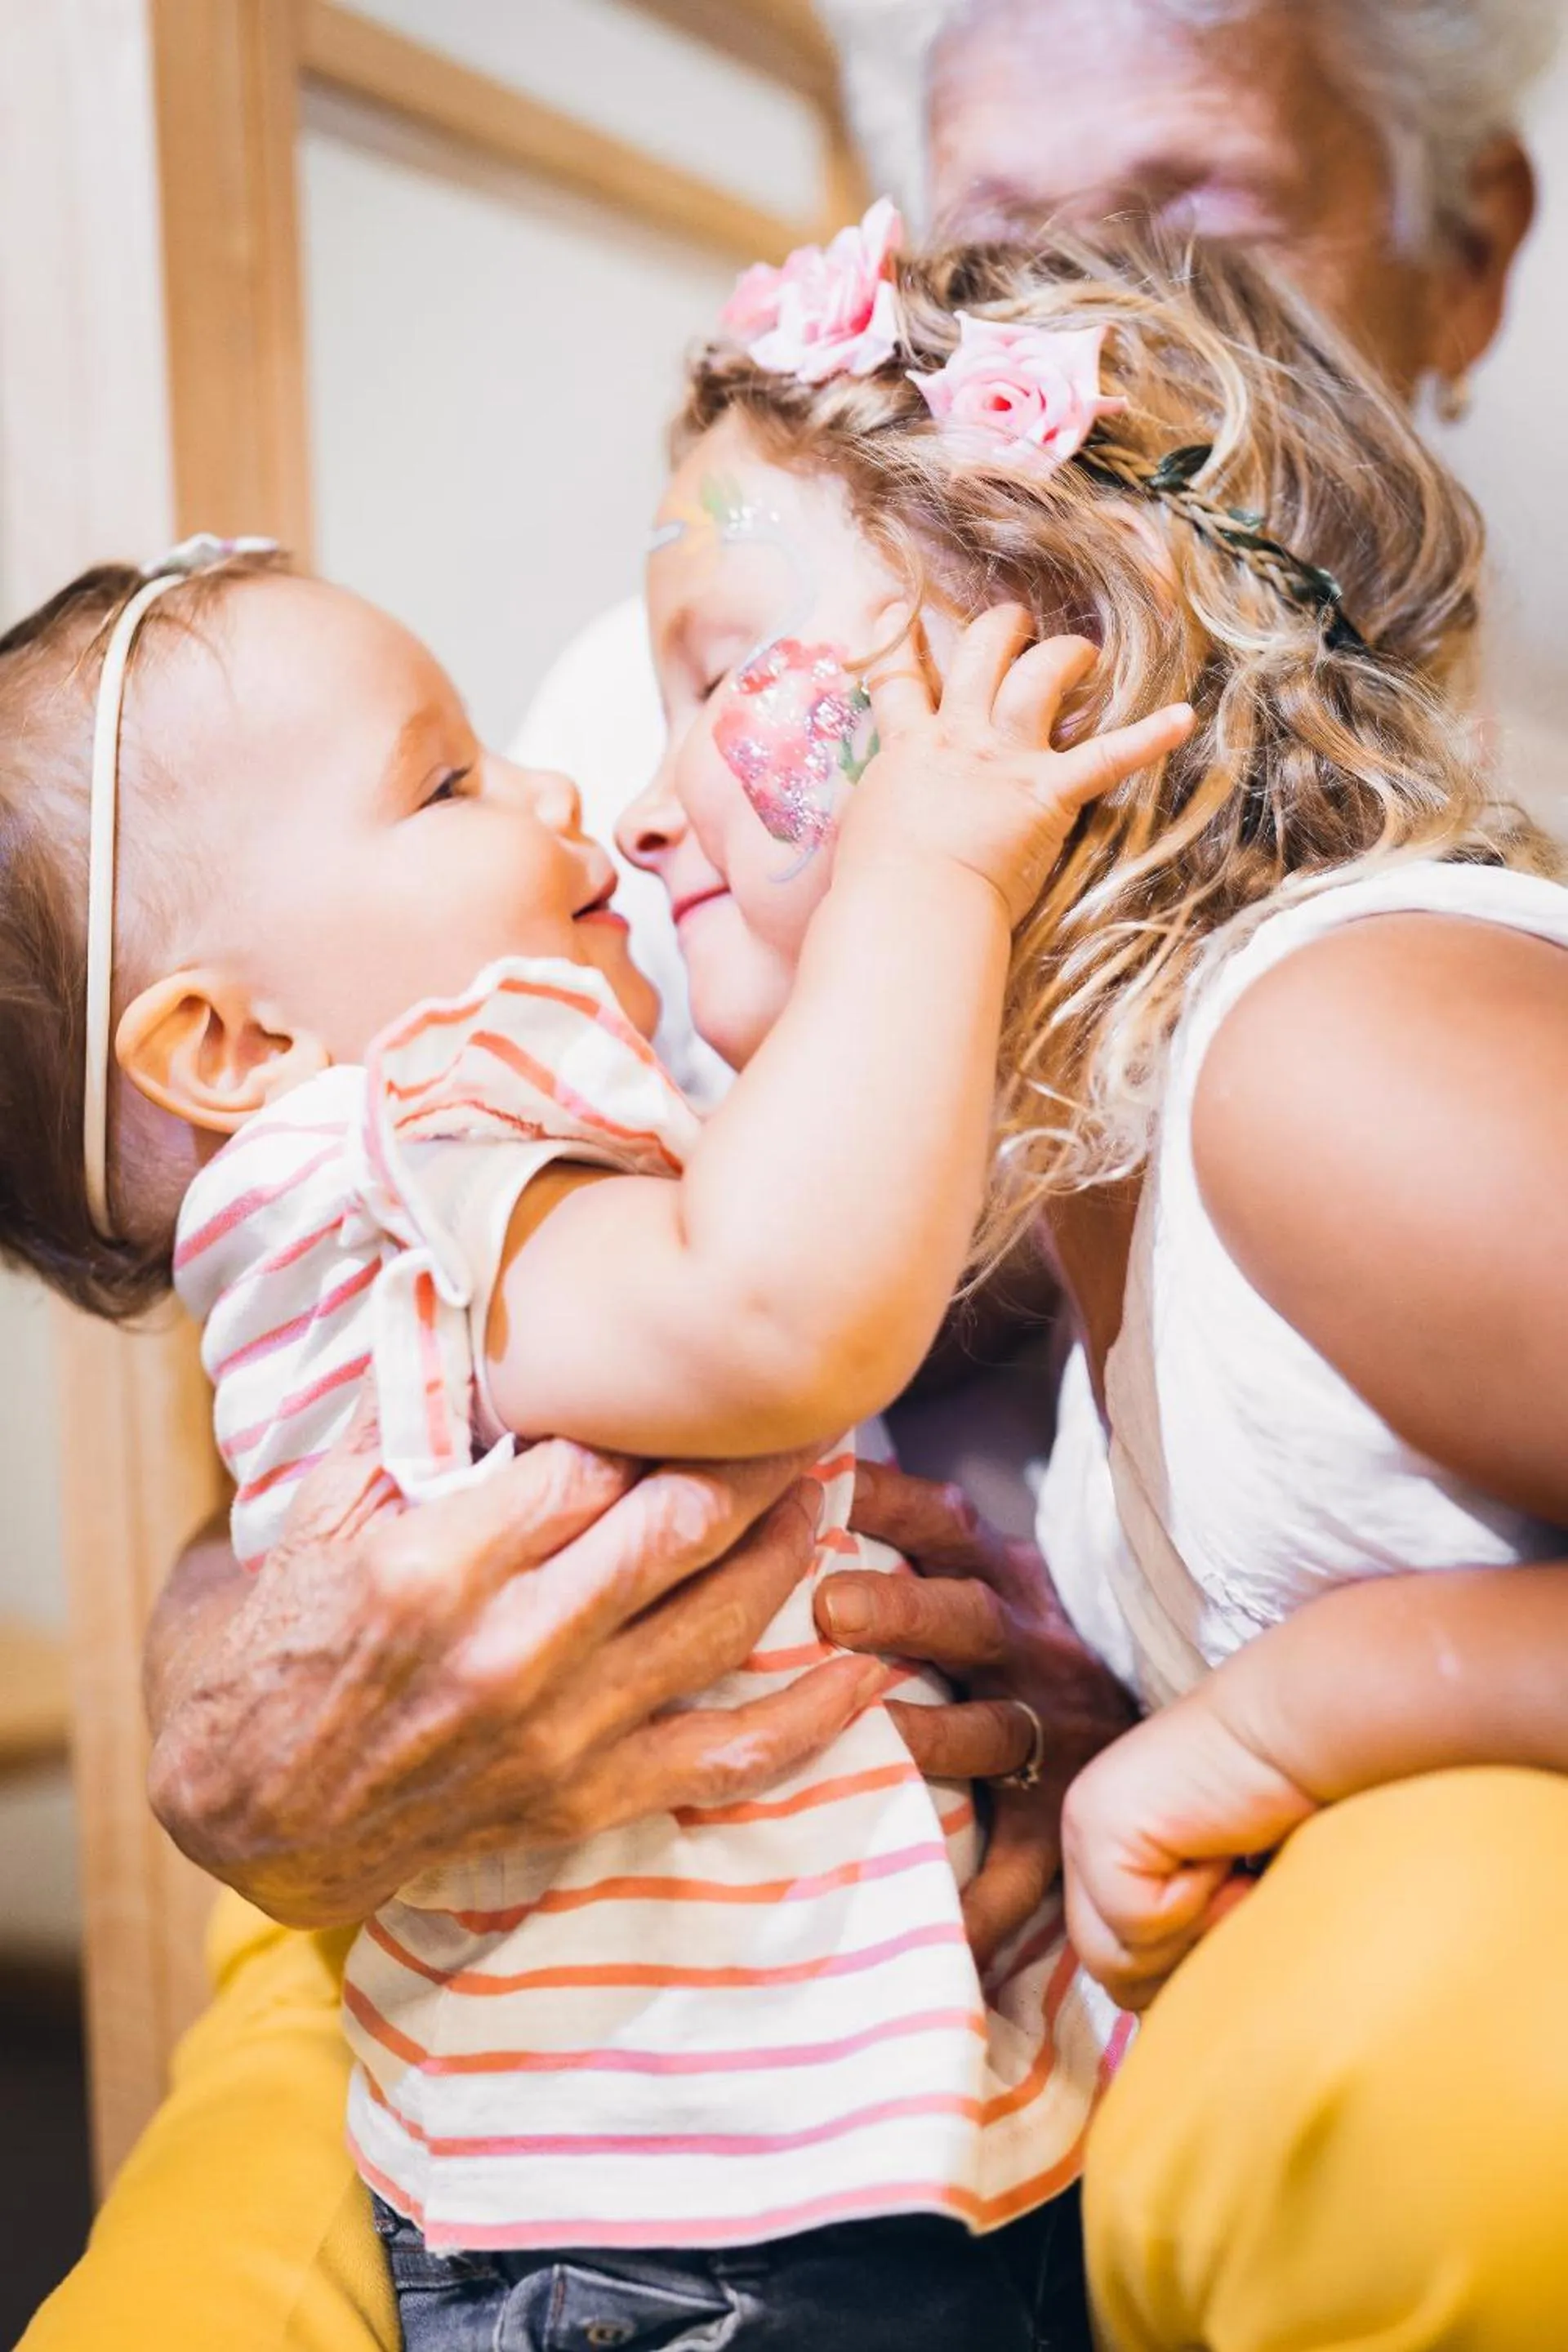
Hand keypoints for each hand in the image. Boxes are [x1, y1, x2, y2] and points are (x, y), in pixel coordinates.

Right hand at [146, 1400, 885, 1927]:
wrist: (244, 1816)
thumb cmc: (275, 1648)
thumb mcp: (312, 1516)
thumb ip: (410, 1438)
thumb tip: (503, 1356)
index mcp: (435, 1566)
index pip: (590, 1461)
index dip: (663, 1407)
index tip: (709, 1363)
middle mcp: (510, 1649)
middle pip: (678, 1527)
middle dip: (758, 1456)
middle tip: (808, 1400)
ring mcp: (556, 1733)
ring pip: (719, 1623)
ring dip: (790, 1547)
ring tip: (827, 1485)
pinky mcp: (582, 1800)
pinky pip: (726, 1758)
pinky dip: (811, 1716)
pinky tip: (868, 1666)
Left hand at [822, 1459, 1137, 1964]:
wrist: (1153, 1721)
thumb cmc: (1022, 1636)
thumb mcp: (984, 1565)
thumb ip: (906, 1524)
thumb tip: (805, 1466)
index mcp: (1001, 1576)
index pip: (943, 1522)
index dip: (888, 1498)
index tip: (824, 1481)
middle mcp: (1031, 1645)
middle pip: (968, 1616)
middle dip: (902, 1608)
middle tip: (829, 1606)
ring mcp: (1052, 1733)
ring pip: (991, 1732)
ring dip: (932, 1736)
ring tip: (876, 1743)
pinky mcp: (1062, 1819)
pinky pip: (1022, 1872)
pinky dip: (979, 1906)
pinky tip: (932, 1930)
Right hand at [848, 606, 1193, 925]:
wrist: (912, 904)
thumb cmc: (877, 882)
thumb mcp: (865, 828)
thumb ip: (882, 805)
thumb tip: (883, 815)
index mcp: (909, 749)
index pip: (900, 680)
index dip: (900, 637)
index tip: (899, 605)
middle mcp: (959, 738)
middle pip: (981, 657)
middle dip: (1001, 629)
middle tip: (1016, 620)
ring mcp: (1006, 760)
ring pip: (1038, 679)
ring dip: (1064, 655)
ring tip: (1083, 651)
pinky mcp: (1048, 793)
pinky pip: (1106, 757)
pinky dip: (1148, 738)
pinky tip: (1182, 718)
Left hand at [1060, 1688, 1317, 2010]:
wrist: (1304, 1732)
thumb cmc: (1291, 1814)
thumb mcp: (1228, 1894)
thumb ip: (1189, 1939)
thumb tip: (1179, 2019)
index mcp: (1110, 1848)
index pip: (1117, 1961)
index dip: (1182, 1965)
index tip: (1233, 1916)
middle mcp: (1085, 1833)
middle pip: (1110, 1974)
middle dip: (1186, 1959)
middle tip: (1236, 1896)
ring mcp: (1084, 1828)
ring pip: (1118, 1963)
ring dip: (1194, 1934)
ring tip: (1229, 1870)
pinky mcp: (1099, 1829)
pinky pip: (1139, 1925)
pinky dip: (1196, 1905)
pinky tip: (1221, 1850)